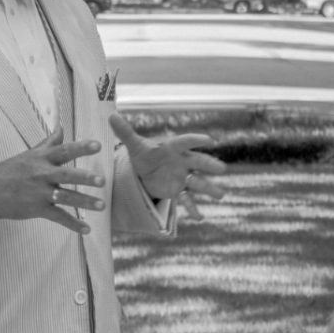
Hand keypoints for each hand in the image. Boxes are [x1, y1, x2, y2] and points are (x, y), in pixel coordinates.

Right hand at [0, 126, 104, 234]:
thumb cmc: (12, 169)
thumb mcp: (31, 153)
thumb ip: (49, 142)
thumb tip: (62, 127)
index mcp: (42, 158)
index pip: (64, 150)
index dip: (81, 147)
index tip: (98, 145)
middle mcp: (42, 173)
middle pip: (66, 174)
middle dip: (84, 177)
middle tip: (102, 181)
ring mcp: (40, 192)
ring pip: (65, 197)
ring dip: (84, 202)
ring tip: (102, 206)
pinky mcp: (37, 209)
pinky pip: (58, 217)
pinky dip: (73, 224)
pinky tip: (87, 229)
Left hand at [109, 113, 225, 219]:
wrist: (144, 170)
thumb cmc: (143, 154)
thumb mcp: (134, 145)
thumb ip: (125, 132)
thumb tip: (111, 115)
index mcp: (172, 147)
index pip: (184, 142)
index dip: (195, 140)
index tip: (209, 140)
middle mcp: (181, 161)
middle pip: (197, 162)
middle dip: (209, 165)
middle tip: (222, 169)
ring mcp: (182, 177)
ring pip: (198, 182)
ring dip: (209, 188)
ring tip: (221, 194)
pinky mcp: (178, 191)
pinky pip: (188, 200)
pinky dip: (193, 209)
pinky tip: (199, 218)